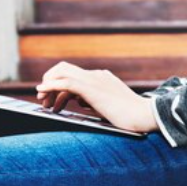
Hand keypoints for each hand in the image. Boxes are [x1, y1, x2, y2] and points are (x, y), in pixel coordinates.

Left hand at [35, 61, 158, 132]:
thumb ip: (95, 101)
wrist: (144, 116)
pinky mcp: (92, 89)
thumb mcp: (110, 106)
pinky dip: (50, 85)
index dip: (59, 86)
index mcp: (102, 78)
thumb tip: (80, 102)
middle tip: (44, 99)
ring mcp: (94, 80)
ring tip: (43, 102)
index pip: (74, 76)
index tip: (54, 100)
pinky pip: (65, 82)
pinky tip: (42, 92)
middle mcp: (97, 75)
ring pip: (61, 73)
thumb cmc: (131, 116)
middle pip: (64, 68)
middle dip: (49, 81)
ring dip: (48, 86)